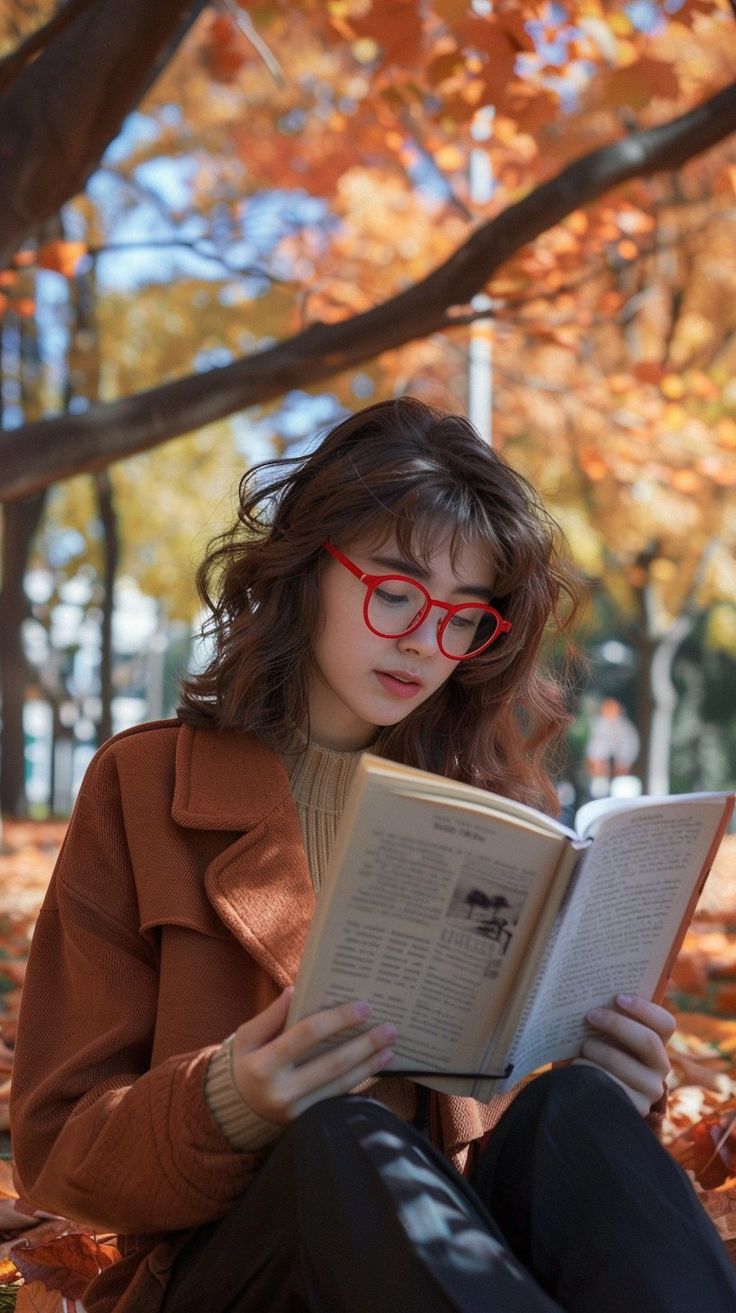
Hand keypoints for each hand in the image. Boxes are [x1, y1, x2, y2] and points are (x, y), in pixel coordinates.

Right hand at [230, 987, 396, 1124]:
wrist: (236, 1109)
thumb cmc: (245, 1063)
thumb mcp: (246, 1037)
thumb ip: (271, 1015)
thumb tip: (296, 990)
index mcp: (263, 1064)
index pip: (306, 1035)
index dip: (336, 1019)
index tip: (363, 1007)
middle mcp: (281, 1092)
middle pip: (331, 1064)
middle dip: (364, 1044)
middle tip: (389, 1028)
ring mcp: (296, 1112)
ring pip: (341, 1085)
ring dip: (369, 1065)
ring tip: (390, 1048)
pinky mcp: (308, 1123)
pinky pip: (339, 1099)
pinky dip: (360, 1082)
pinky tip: (376, 1068)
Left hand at [573, 994, 674, 1116]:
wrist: (586, 1096)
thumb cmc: (593, 1054)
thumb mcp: (604, 1035)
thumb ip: (607, 1015)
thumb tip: (591, 987)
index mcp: (655, 1044)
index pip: (665, 1023)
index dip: (644, 1008)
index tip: (617, 998)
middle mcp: (659, 1067)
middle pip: (648, 1040)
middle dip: (616, 1024)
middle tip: (590, 1015)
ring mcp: (649, 1090)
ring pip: (622, 1061)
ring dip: (597, 1049)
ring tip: (582, 1047)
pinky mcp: (634, 1109)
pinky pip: (610, 1084)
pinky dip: (588, 1071)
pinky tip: (577, 1068)